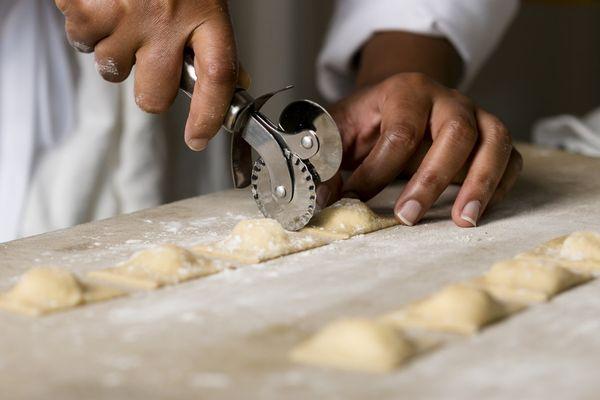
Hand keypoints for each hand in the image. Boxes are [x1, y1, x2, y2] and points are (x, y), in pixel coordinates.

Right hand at [55, 0, 242, 150]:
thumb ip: (215, 43)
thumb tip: (235, 83)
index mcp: (207, 13)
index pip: (218, 78)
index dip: (209, 116)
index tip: (198, 138)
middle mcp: (168, 18)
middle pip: (153, 96)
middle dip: (149, 90)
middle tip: (148, 61)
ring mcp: (126, 14)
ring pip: (112, 71)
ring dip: (115, 52)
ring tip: (124, 18)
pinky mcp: (88, 6)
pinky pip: (82, 42)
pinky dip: (88, 28)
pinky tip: (102, 5)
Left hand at [328, 73, 521, 226]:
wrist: (397, 100)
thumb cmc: (368, 120)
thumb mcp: (339, 130)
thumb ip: (327, 159)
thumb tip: (323, 199)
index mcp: (406, 91)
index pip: (400, 132)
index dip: (377, 171)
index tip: (355, 199)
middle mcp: (448, 100)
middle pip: (456, 133)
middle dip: (432, 180)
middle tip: (408, 217)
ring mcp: (476, 116)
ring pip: (494, 141)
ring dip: (481, 183)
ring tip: (464, 221)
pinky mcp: (492, 137)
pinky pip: (511, 158)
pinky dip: (502, 184)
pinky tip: (481, 210)